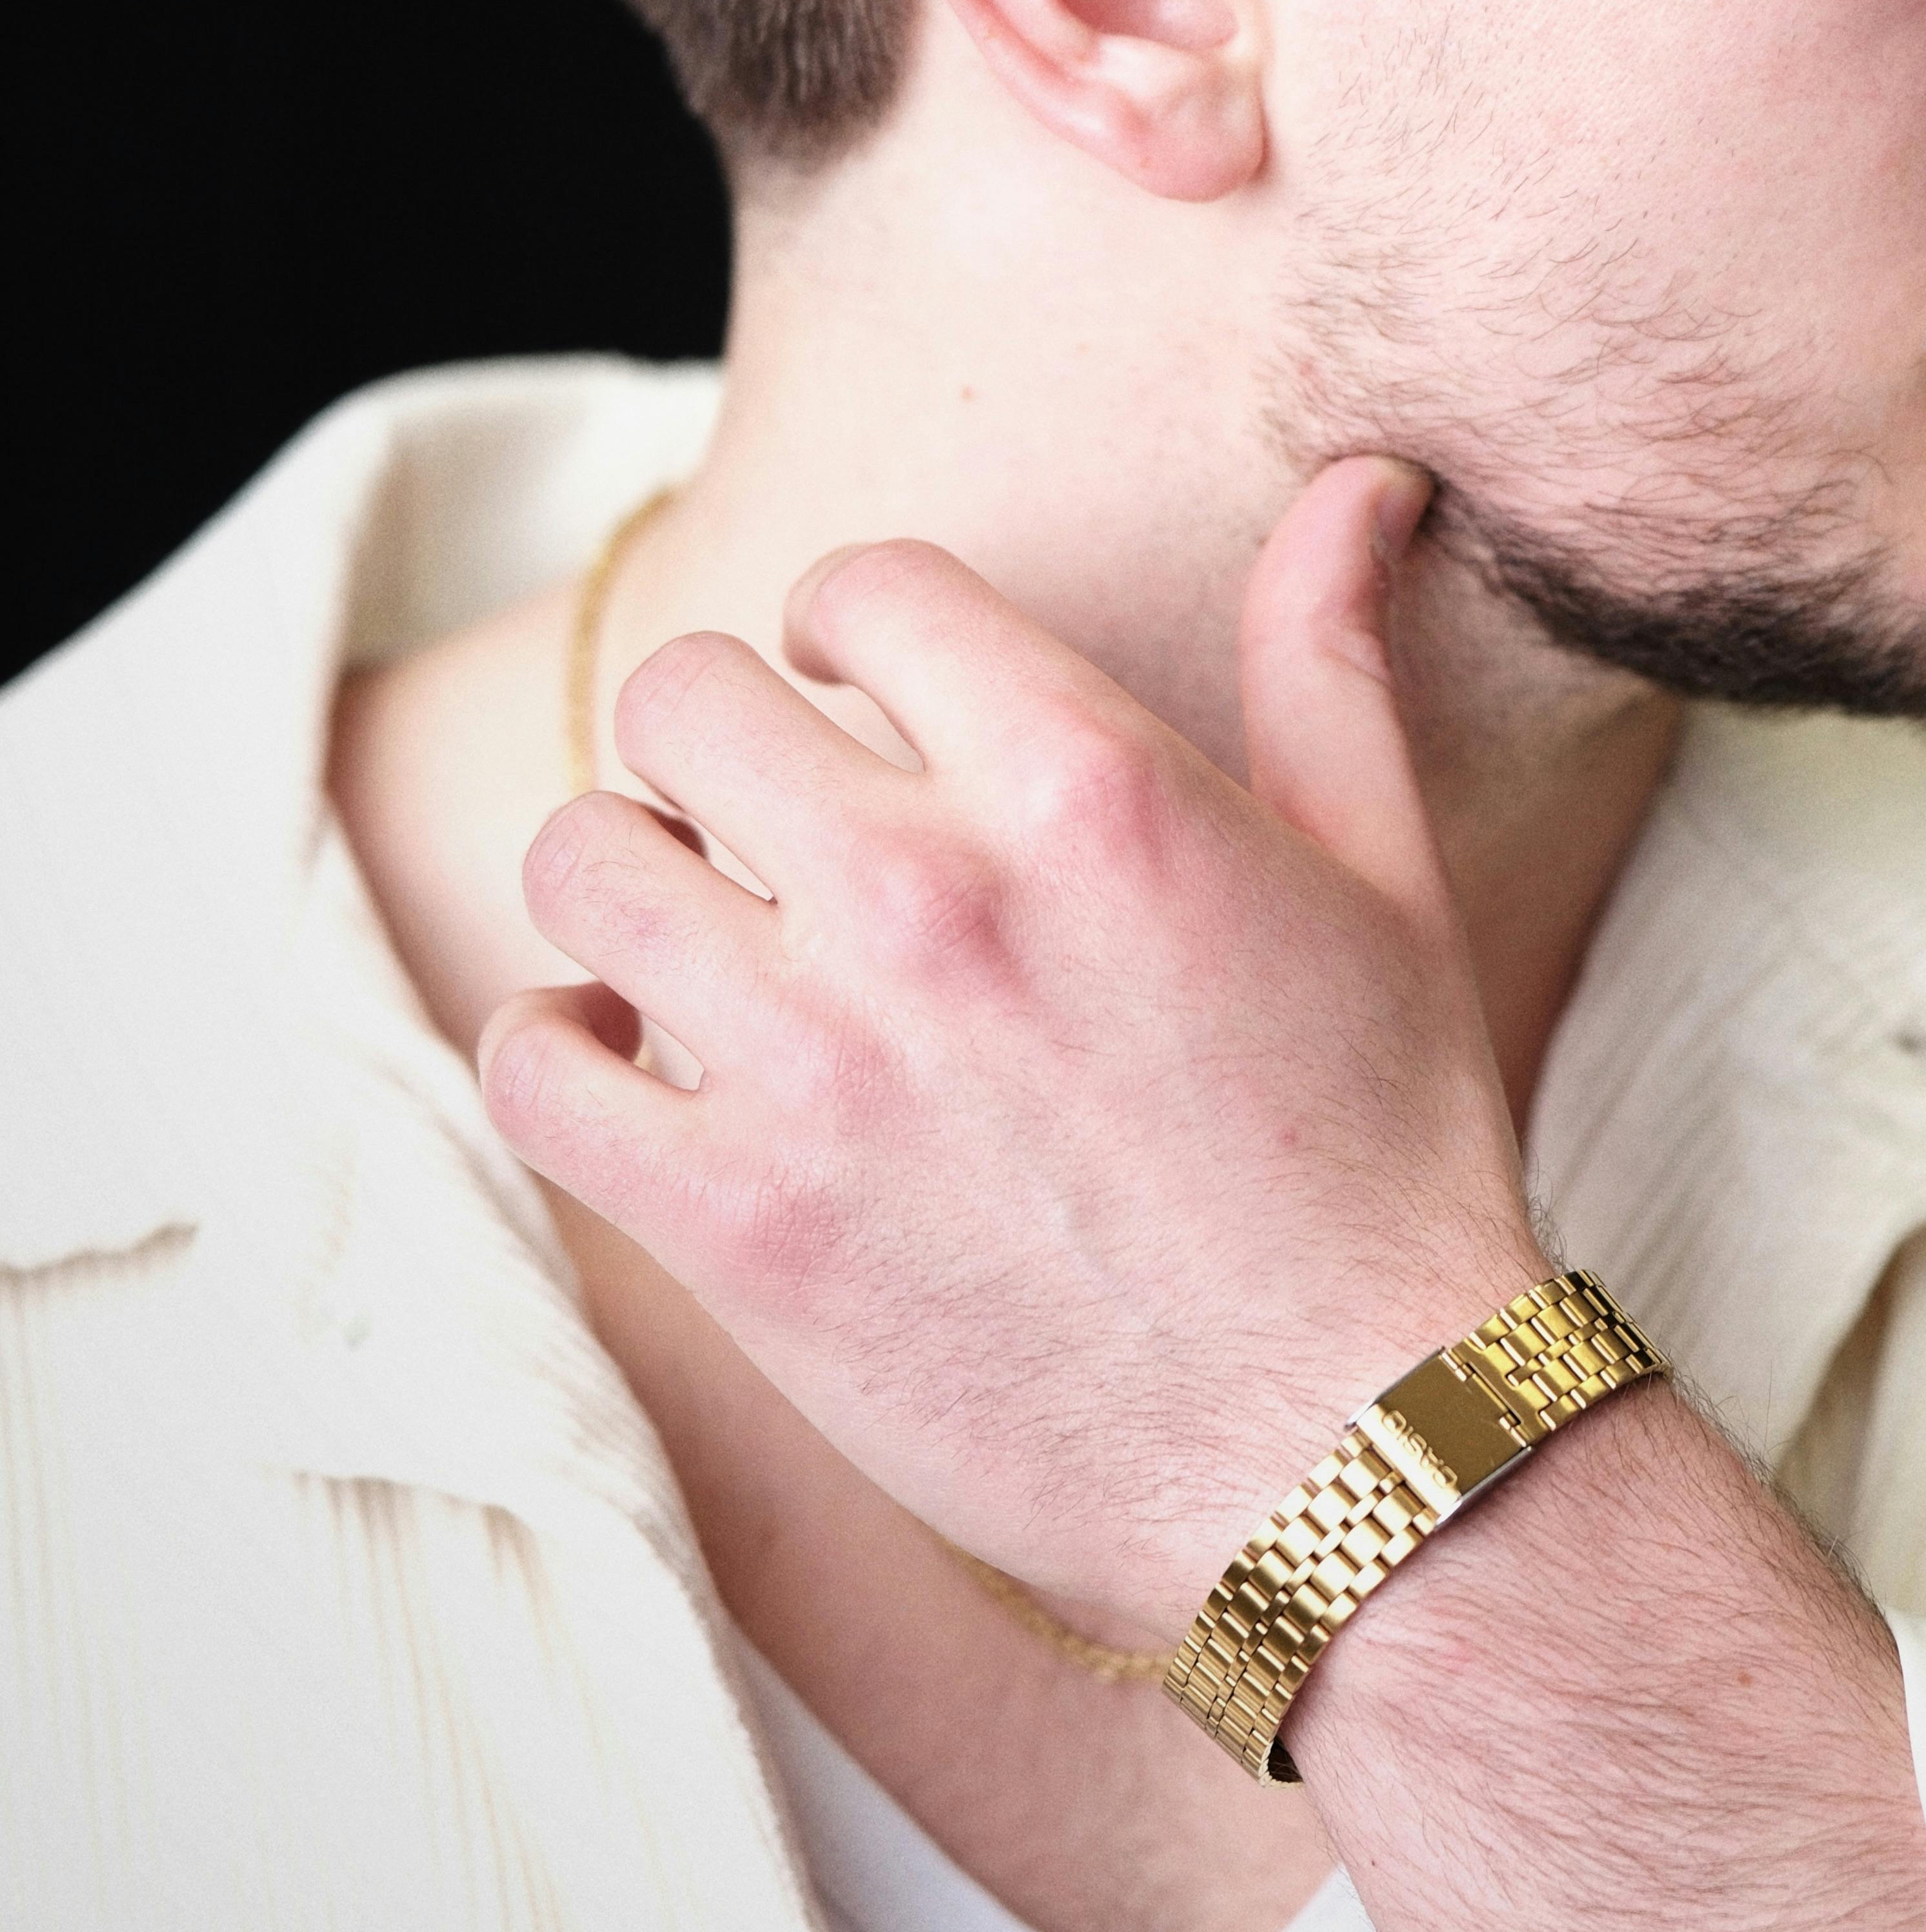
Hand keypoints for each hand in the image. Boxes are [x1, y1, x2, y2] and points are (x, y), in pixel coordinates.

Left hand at [478, 457, 1544, 1633]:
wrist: (1351, 1451)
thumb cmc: (1383, 1158)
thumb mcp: (1388, 876)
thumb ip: (1331, 659)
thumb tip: (1357, 480)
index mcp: (1087, 785)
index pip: (862, 585)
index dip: (853, 627)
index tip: (864, 694)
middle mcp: (933, 897)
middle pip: (685, 699)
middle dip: (723, 745)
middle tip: (774, 827)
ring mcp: (820, 1065)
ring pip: (584, 864)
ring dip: (630, 886)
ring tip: (702, 945)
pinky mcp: (739, 1226)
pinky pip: (530, 1071)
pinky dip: (550, 1050)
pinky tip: (625, 1063)